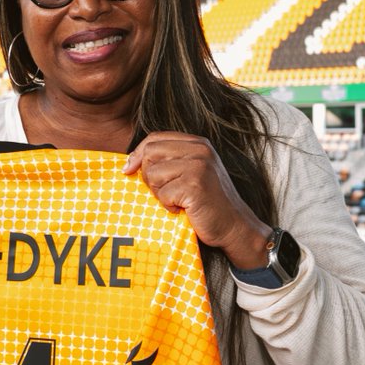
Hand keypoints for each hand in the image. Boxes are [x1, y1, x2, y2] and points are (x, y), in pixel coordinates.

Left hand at [124, 132, 271, 268]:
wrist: (235, 226)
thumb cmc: (208, 203)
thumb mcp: (192, 172)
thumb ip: (169, 160)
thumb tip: (131, 162)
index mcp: (198, 143)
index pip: (155, 138)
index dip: (138, 154)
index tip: (129, 169)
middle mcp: (199, 150)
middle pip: (150, 152)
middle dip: (149, 175)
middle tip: (165, 191)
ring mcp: (199, 166)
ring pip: (154, 174)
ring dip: (160, 193)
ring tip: (179, 200)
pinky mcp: (195, 185)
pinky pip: (163, 194)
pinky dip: (169, 206)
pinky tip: (184, 209)